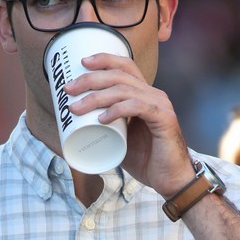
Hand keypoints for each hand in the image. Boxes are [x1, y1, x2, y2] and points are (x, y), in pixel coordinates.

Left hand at [65, 53, 193, 196]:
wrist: (170, 180)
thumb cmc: (146, 161)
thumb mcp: (120, 139)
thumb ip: (105, 128)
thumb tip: (75, 126)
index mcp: (144, 94)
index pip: (125, 66)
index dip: (104, 60)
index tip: (82, 63)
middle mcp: (153, 95)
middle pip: (119, 75)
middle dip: (90, 79)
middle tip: (69, 89)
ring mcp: (160, 105)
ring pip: (124, 90)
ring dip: (96, 97)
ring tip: (76, 108)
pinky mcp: (164, 119)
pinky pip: (138, 107)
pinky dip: (118, 110)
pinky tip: (102, 118)